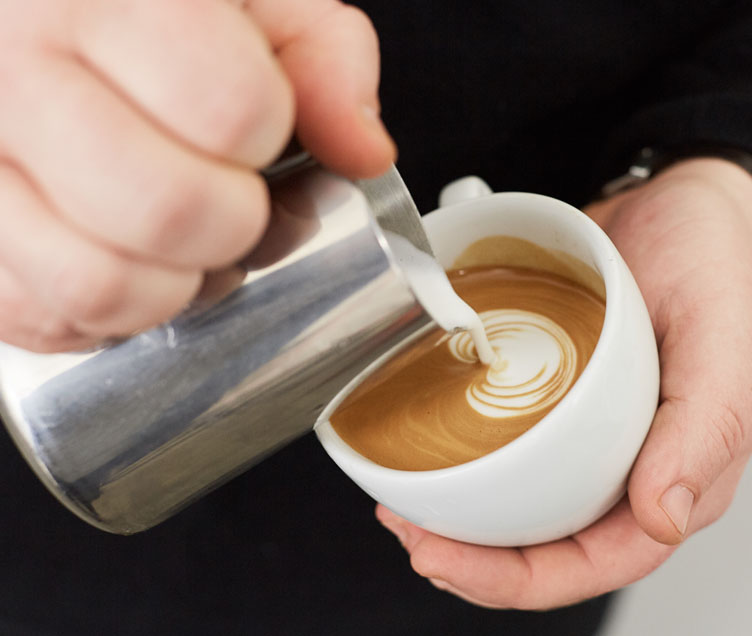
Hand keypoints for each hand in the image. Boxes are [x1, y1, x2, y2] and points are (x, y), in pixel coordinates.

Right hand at [0, 0, 393, 351]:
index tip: (257, 129)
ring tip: (179, 243)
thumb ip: (324, 60)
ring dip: (174, 288)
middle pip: (172, 209)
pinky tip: (123, 260)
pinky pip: (42, 319)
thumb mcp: (253, 2)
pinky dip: (108, 315)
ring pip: (101, 286)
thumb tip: (363, 151)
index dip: (268, 138)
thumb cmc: (145, 17)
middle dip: (234, 225)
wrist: (34, 26)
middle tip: (231, 199)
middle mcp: (14, 74)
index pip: (230, 106)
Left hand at [377, 158, 751, 608]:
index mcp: (682, 470)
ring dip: (458, 513)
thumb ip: (706, 430)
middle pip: (549, 543)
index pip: (602, 559)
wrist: (688, 201)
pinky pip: (508, 437)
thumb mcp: (730, 337)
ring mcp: (590, 429)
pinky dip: (461, 452)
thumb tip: (661, 519)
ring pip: (522, 498)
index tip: (446, 560)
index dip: (521, 579)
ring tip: (400, 502)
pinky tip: (421, 446)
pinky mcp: (558, 392)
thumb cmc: (722, 265)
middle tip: (408, 530)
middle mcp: (631, 461)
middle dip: (473, 557)